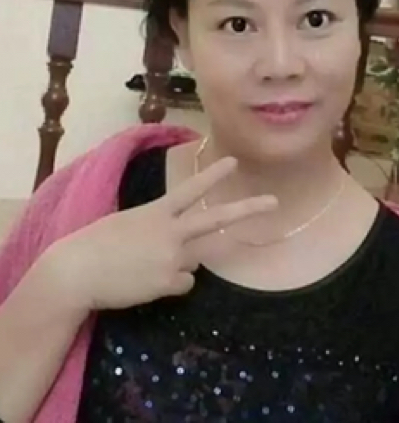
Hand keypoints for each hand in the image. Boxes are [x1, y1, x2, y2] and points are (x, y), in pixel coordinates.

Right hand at [42, 157, 275, 310]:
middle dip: (247, 209)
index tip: (234, 161)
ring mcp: (173, 257)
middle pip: (216, 219)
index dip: (213, 175)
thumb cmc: (96, 244)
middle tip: (274, 202)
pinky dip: (169, 285)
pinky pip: (183, 284)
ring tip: (142, 267)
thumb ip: (160, 228)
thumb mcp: (129, 223)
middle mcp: (171, 232)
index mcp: (157, 212)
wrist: (76, 273)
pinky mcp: (169, 282)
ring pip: (195, 262)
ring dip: (177, 265)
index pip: (191, 189)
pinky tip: (144, 283)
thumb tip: (182, 246)